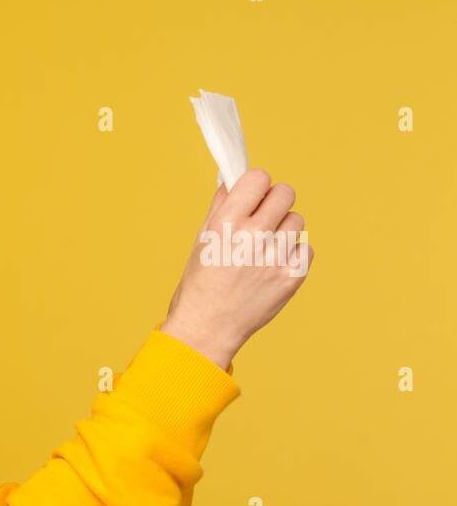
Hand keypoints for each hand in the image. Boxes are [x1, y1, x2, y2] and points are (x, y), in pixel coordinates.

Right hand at [160, 169, 312, 369]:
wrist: (207, 327)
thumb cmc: (200, 284)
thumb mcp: (201, 240)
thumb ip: (221, 207)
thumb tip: (233, 179)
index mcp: (226, 223)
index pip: (259, 178)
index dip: (257, 186)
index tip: (253, 198)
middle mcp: (252, 236)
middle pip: (285, 193)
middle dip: (275, 203)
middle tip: (264, 221)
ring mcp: (274, 257)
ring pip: (297, 221)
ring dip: (284, 230)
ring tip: (265, 250)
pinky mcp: (292, 276)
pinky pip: (305, 248)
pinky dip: (292, 255)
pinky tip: (273, 267)